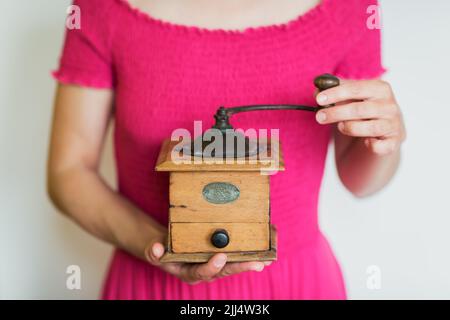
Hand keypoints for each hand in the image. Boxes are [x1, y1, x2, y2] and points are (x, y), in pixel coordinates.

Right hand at [145, 234, 269, 284]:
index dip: (212, 267)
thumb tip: (156, 248)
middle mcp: (206, 271)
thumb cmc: (165, 251)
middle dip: (242, 266)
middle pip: (226, 271)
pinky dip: (252, 252)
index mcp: (191, 272)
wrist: (170, 249)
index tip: (220, 257)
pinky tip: (266, 248)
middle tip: (257, 263)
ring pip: (235, 264)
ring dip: (251, 261)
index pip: (202, 273)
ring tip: (268, 259)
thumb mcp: (156, 252)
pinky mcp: (224, 256)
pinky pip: (238, 255)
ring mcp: (216, 264)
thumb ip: (155, 253)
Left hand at [315, 79, 405, 154]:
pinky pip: (380, 146)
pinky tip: (365, 142)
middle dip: (336, 113)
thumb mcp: (351, 99)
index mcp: (380, 89)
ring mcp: (393, 124)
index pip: (355, 88)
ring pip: (370, 128)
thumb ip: (335, 92)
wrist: (383, 133)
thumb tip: (316, 90)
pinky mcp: (394, 142)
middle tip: (319, 117)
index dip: (336, 93)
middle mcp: (390, 105)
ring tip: (340, 126)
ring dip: (350, 128)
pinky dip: (371, 145)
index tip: (318, 99)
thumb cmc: (364, 113)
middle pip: (359, 109)